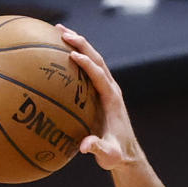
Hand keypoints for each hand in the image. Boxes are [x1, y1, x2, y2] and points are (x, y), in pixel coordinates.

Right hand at [56, 25, 138, 170]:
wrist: (127, 154)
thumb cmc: (116, 155)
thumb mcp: (108, 155)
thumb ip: (97, 148)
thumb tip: (84, 146)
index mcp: (112, 99)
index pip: (99, 75)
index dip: (86, 64)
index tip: (71, 54)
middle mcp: (111, 89)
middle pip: (97, 58)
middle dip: (80, 43)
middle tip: (61, 31)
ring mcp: (107, 89)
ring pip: (94, 60)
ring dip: (79, 44)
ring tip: (60, 31)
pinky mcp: (102, 92)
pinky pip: (90, 70)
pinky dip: (78, 57)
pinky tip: (62, 52)